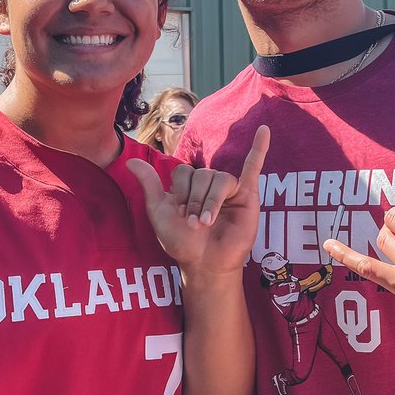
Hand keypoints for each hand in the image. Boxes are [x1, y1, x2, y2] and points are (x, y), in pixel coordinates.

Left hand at [129, 126, 269, 275]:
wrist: (205, 264)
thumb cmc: (182, 242)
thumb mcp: (159, 212)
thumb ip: (149, 185)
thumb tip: (130, 161)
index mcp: (189, 186)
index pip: (183, 173)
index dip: (179, 193)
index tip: (179, 216)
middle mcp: (208, 184)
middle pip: (202, 174)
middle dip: (194, 200)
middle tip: (194, 224)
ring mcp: (229, 188)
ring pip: (220, 179)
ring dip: (210, 201)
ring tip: (206, 222)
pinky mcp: (247, 195)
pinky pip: (253, 167)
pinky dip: (259, 149)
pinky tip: (263, 131)